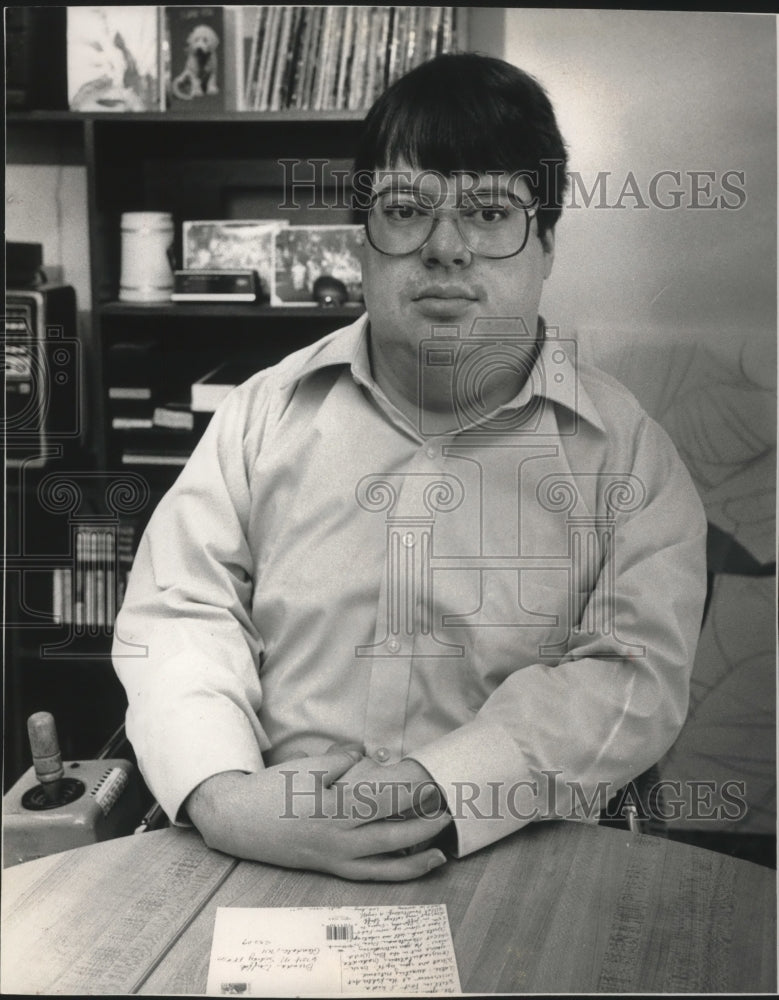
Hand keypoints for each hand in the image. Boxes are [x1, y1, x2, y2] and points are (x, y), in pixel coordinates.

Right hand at [184, 750, 451, 880]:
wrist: (238, 820)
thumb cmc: (272, 790)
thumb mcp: (306, 768)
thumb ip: (340, 761)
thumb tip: (366, 755)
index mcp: (333, 808)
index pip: (383, 801)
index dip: (411, 794)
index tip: (431, 783)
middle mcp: (338, 838)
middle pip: (392, 836)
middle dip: (423, 827)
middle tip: (447, 812)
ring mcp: (335, 857)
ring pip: (384, 863)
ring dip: (416, 857)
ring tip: (441, 849)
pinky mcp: (330, 867)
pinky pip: (369, 875)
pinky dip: (394, 873)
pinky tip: (412, 866)